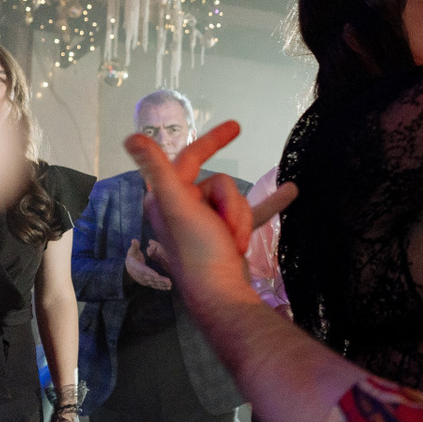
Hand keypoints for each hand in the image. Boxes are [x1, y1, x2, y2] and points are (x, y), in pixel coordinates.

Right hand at [125, 239, 171, 289]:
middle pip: (150, 278)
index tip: (156, 275)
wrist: (128, 267)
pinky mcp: (147, 283)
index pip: (143, 270)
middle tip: (168, 281)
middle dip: (159, 280)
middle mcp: (139, 275)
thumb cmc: (132, 256)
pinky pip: (154, 285)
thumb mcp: (132, 251)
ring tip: (169, 285)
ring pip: (153, 283)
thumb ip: (134, 246)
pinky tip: (168, 288)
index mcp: (136, 267)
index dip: (150, 273)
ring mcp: (143, 280)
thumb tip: (134, 240)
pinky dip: (161, 287)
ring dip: (161, 284)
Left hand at [126, 123, 294, 320]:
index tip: (237, 127)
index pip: (189, 158)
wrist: (221, 294)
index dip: (212, 141)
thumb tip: (131, 137)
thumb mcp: (177, 205)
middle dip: (231, 204)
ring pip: (235, 200)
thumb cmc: (197, 249)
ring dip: (242, 217)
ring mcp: (205, 221)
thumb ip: (157, 170)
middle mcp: (181, 207)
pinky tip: (291, 192)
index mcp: (165, 198)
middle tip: (227, 227)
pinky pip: (252, 210)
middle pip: (220, 183)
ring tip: (237, 242)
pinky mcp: (226, 234)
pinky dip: (269, 203)